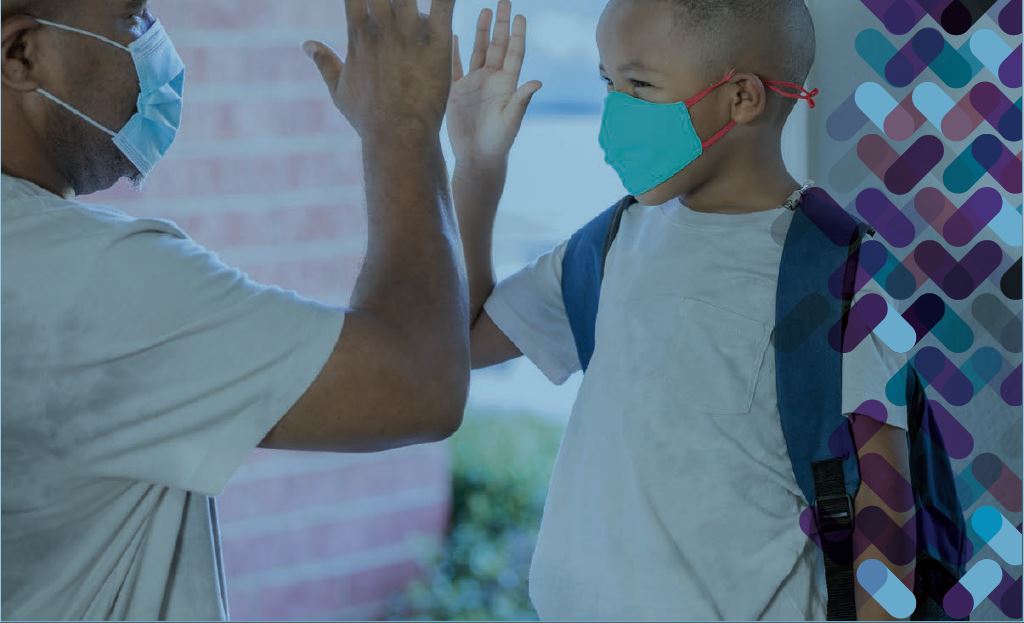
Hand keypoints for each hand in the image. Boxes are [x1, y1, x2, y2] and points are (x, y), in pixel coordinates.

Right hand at [304, 0, 456, 137]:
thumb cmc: (369, 119)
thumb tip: (306, 45)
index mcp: (359, 37)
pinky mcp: (437, 45)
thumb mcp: (340, 91)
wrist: (398, 137)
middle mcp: (383, 31)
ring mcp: (410, 36)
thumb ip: (324, 62)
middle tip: (393, 5)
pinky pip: (443, 8)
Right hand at [447, 0, 540, 167]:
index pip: (513, 53)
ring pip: (477, 51)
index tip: (520, 15)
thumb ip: (521, 100)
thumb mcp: (511, 120)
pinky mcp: (458, 92)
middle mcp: (492, 80)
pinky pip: (455, 66)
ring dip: (480, 31)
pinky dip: (455, 51)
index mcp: (506, 84)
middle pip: (497, 45)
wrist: (477, 158)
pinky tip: (455, 35)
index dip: (517, 34)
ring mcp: (474, 84)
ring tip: (484, 10)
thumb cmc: (498, 142)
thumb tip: (537, 82)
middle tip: (503, 1)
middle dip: (500, 24)